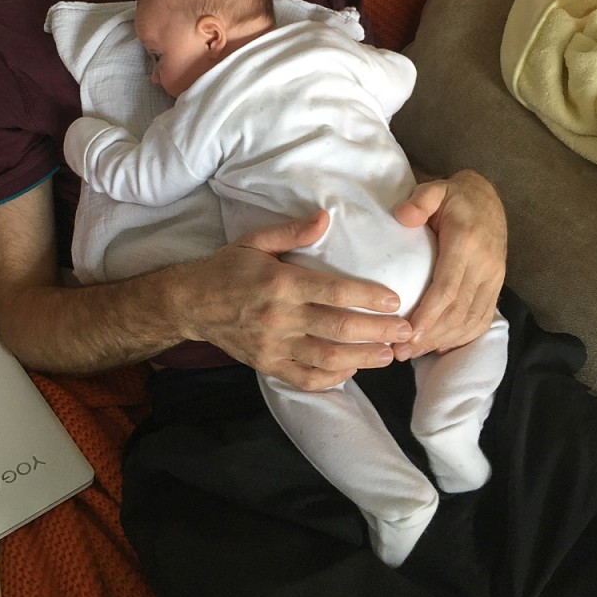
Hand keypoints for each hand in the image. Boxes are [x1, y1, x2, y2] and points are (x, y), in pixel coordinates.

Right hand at [174, 210, 410, 390]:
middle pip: (339, 329)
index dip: (368, 297)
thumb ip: (292, 231)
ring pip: (327, 358)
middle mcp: (280, 317)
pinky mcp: (267, 365)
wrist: (189, 303)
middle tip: (407, 331)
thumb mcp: (255, 241)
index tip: (395, 300)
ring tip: (390, 355)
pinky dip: (331, 378)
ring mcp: (274, 346)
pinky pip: (304, 378)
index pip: (334, 291)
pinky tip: (350, 370)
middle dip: (379, 332)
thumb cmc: (227, 268)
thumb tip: (326, 218)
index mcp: (281, 283)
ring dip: (364, 359)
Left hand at [392, 169, 505, 358]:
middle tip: (400, 351)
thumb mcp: (435, 189)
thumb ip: (419, 201)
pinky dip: (462, 337)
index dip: (428, 315)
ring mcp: (494, 278)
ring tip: (413, 353)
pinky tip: (441, 346)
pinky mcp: (497, 285)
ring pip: (471, 319)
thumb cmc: (454, 197)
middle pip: (458, 310)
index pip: (448, 288)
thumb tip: (403, 216)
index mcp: (466, 243)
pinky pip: (482, 318)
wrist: (488, 198)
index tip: (407, 334)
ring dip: (443, 340)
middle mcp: (485, 265)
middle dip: (429, 335)